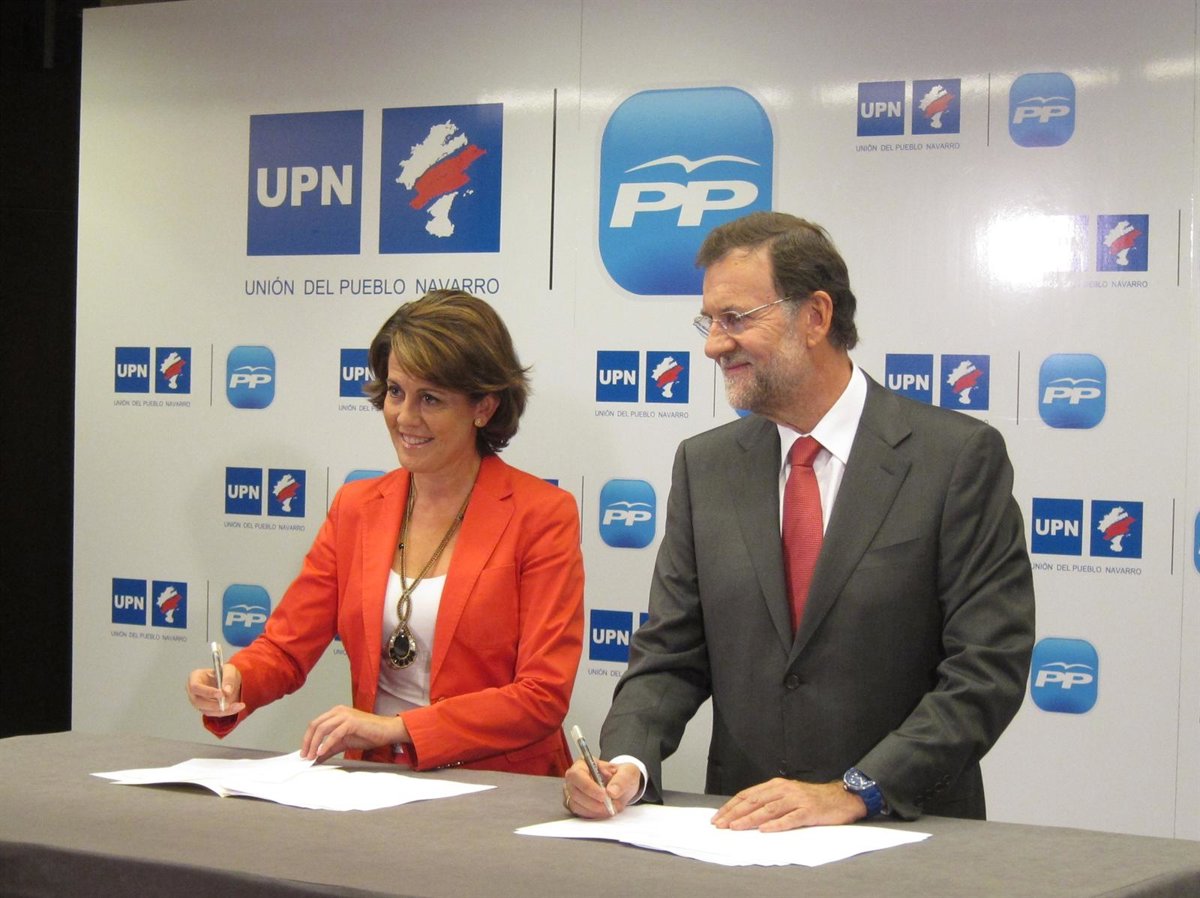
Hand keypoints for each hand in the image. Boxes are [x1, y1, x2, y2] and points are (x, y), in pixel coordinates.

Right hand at [185, 664, 243, 717]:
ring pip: (207, 710)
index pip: (195, 687)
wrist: (229, 681)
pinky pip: (214, 714)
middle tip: (228, 704)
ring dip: (222, 710)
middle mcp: (194, 691)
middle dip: (214, 704)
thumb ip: (228, 678)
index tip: (220, 694)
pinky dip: (226, 712)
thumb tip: (226, 691)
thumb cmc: (225, 673)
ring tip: (237, 705)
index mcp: (195, 677)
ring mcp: (198, 702)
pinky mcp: (206, 709)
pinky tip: (237, 707)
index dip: (207, 692)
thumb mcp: (229, 669)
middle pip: (198, 702)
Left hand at [301, 705, 407, 762]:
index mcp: (336, 713)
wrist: (387, 730)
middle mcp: (338, 711)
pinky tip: (322, 752)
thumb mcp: (344, 742)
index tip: (304, 752)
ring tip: (311, 756)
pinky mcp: (352, 722)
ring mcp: (345, 715)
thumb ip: (330, 748)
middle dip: (307, 742)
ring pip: (322, 728)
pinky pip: (334, 734)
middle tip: (305, 756)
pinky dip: (326, 744)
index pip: (315, 724)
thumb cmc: (369, 733)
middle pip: (315, 725)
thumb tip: (317, 757)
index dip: (307, 739)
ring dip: (314, 744)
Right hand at [562, 758, 640, 818]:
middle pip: (574, 792)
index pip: (576, 774)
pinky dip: (593, 815)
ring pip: (576, 804)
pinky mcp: (576, 805)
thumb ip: (621, 780)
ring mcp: (573, 792)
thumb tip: (611, 791)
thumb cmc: (622, 776)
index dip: (588, 786)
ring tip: (610, 807)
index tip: (603, 795)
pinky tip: (604, 810)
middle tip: (609, 804)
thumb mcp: (628, 773)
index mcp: (584, 763)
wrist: (624, 787)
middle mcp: (575, 777)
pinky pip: (580, 813)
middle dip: (593, 802)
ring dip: (595, 810)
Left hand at [711, 778, 865, 831]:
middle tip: (720, 824)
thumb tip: (746, 814)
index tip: (718, 817)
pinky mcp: (809, 811)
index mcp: (776, 785)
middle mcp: (784, 790)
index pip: (748, 795)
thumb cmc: (813, 799)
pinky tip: (765, 830)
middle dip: (735, 814)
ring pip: (768, 809)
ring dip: (750, 819)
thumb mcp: (788, 795)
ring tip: (736, 827)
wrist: (842, 798)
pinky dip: (776, 824)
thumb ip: (770, 801)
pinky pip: (790, 819)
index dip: (731, 806)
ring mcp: (796, 800)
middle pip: (754, 801)